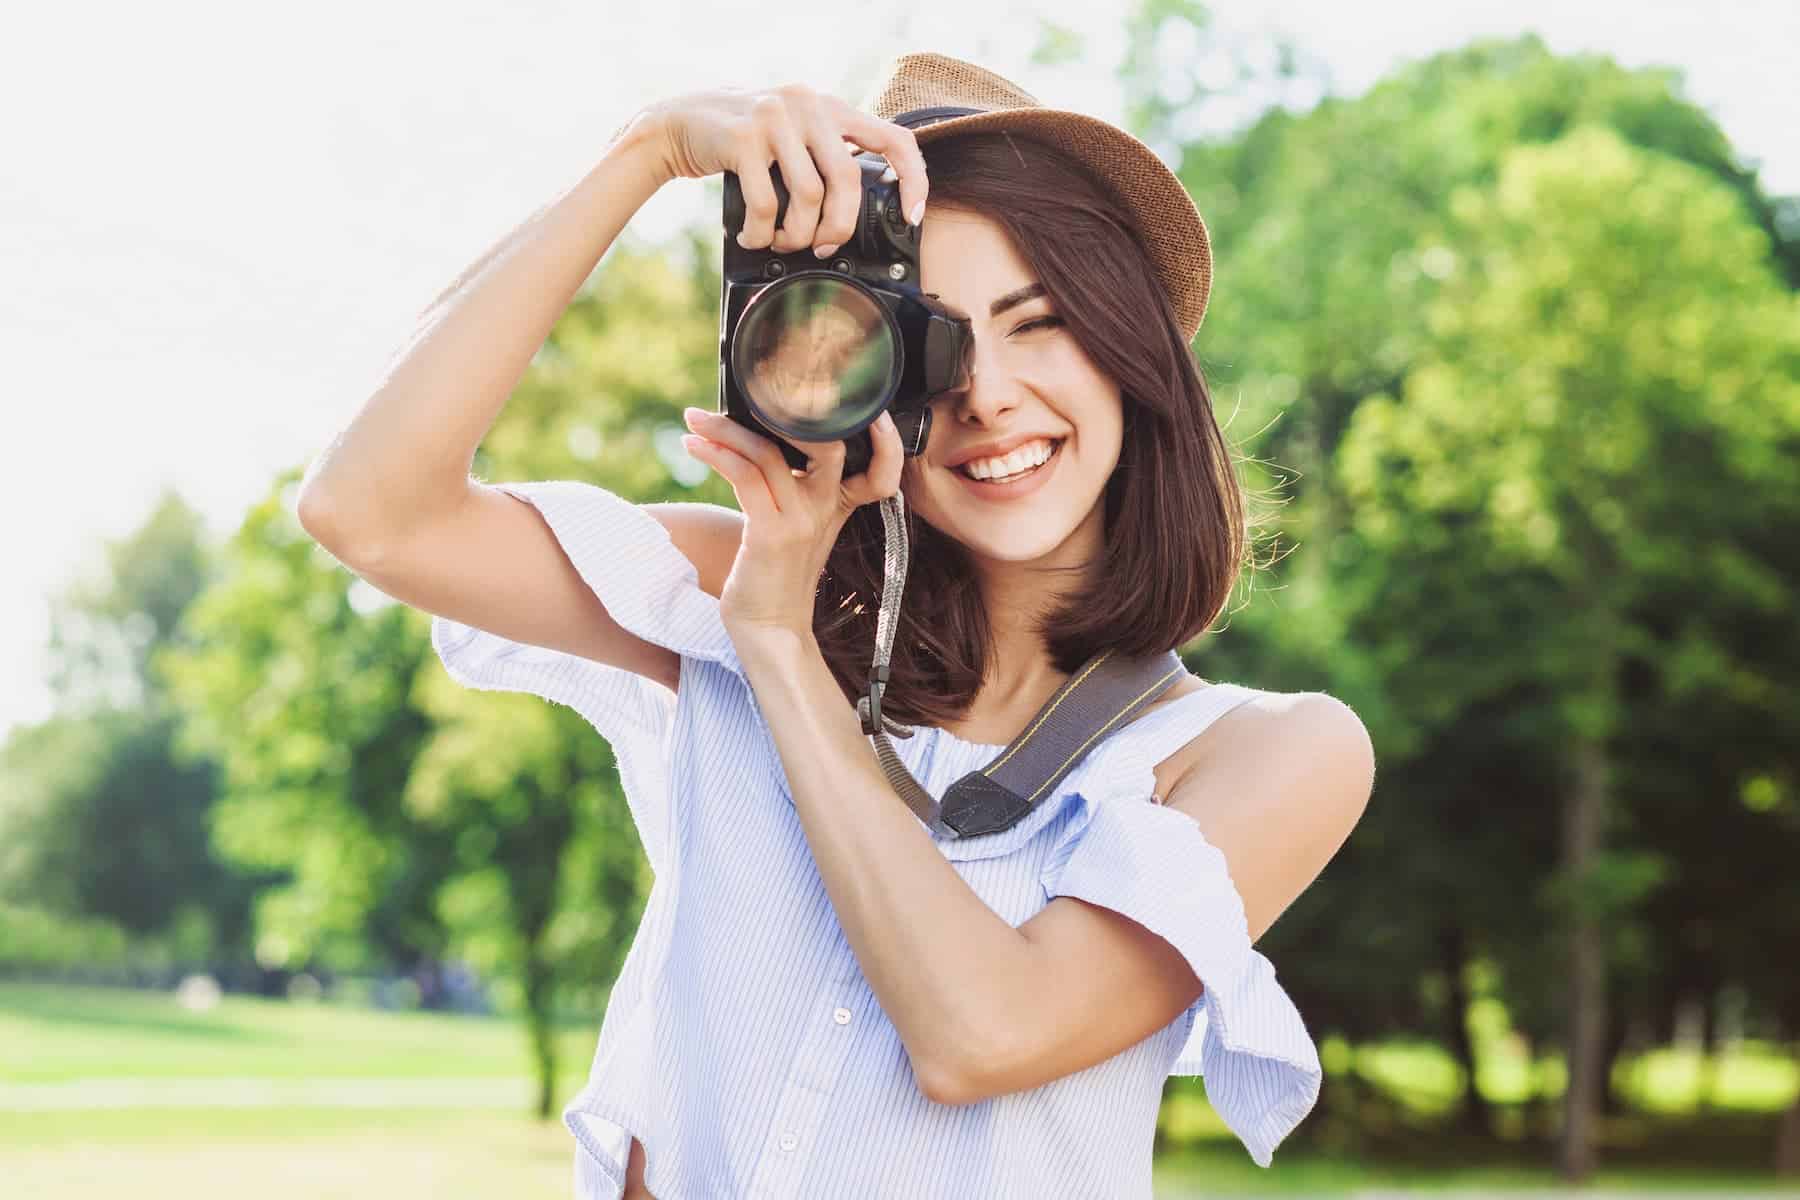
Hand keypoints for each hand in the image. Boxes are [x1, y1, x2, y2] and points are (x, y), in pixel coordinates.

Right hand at [637, 82, 928, 254]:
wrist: (678, 124)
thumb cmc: (742, 141)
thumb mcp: (793, 134)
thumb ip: (825, 154)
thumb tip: (857, 211)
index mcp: (830, 107)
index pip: (894, 137)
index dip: (912, 180)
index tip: (912, 215)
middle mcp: (808, 105)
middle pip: (847, 181)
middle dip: (838, 228)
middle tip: (823, 248)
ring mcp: (775, 119)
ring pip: (808, 197)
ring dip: (796, 235)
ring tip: (781, 244)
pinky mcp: (743, 139)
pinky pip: (766, 203)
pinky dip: (762, 233)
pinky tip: (753, 236)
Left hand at [680, 406, 906, 643]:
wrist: (768, 628)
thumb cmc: (771, 577)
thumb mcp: (791, 528)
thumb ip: (787, 489)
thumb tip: (754, 444)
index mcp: (836, 507)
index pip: (882, 470)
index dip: (883, 440)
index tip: (852, 410)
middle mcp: (825, 510)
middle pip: (828, 442)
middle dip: (784, 411)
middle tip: (743, 394)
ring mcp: (801, 520)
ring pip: (771, 452)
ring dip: (726, 429)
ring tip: (695, 418)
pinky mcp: (771, 533)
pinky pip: (746, 476)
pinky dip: (716, 454)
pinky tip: (695, 446)